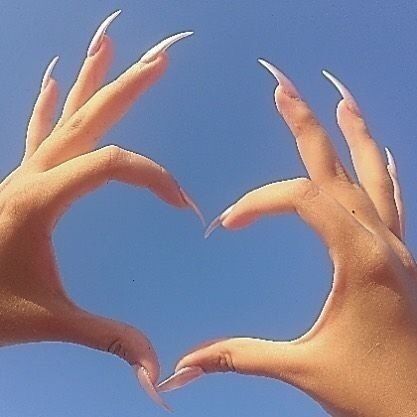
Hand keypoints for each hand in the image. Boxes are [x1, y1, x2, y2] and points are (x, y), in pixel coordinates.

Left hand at [0, 11, 198, 409]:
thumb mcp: (47, 321)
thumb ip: (107, 338)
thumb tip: (156, 372)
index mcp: (42, 195)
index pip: (115, 164)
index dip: (156, 178)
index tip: (184, 204)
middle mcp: (32, 173)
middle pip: (91, 117)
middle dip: (129, 86)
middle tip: (159, 57)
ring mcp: (22, 173)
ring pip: (64, 115)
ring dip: (90, 80)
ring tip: (107, 44)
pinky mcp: (18, 182)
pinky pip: (39, 132)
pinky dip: (50, 105)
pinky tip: (53, 82)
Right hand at [159, 61, 416, 416]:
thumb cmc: (374, 391)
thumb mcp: (305, 369)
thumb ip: (242, 357)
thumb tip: (186, 364)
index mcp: (359, 257)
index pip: (301, 200)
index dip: (258, 203)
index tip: (227, 224)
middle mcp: (382, 240)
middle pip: (339, 167)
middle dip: (306, 124)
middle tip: (283, 88)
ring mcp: (397, 245)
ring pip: (376, 174)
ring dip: (355, 135)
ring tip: (341, 100)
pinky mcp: (401, 256)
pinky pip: (392, 199)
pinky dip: (381, 169)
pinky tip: (379, 153)